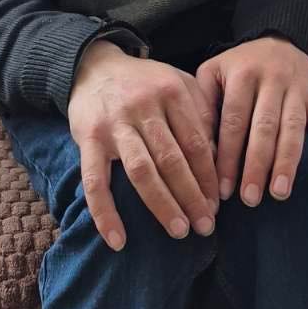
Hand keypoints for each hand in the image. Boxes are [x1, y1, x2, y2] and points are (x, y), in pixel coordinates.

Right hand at [67, 41, 218, 251]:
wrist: (94, 67)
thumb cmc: (146, 82)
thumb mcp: (179, 83)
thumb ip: (201, 113)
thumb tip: (219, 157)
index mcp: (171, 92)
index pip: (196, 141)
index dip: (209, 176)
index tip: (218, 205)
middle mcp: (144, 106)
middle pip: (172, 159)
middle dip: (192, 196)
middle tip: (206, 226)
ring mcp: (114, 124)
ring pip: (141, 171)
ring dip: (162, 205)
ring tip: (179, 231)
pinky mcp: (88, 139)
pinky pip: (95, 182)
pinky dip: (105, 214)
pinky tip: (118, 240)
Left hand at [195, 37, 307, 206]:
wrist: (280, 40)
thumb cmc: (239, 66)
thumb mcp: (213, 72)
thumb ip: (203, 104)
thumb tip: (201, 149)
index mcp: (243, 73)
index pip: (234, 120)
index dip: (228, 155)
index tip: (222, 188)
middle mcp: (273, 79)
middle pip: (265, 126)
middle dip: (257, 164)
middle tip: (249, 198)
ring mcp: (299, 88)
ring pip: (295, 128)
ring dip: (288, 163)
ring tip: (279, 194)